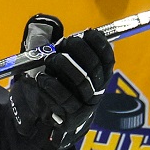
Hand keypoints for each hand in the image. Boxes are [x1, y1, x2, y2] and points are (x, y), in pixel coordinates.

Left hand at [9, 15, 114, 149]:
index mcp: (98, 77)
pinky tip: (41, 79)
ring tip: (50, 59)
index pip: (107, 59)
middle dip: (80, 50)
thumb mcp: (54, 67)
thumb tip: (43, 26)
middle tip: (65, 42)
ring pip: (82, 82)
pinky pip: (64, 100)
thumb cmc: (53, 88)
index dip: (101, 44)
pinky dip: (52, 86)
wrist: (44, 123)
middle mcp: (96, 91)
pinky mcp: (71, 118)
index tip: (89, 32)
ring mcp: (85, 106)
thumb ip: (51, 47)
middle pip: (95, 68)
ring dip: (65, 65)